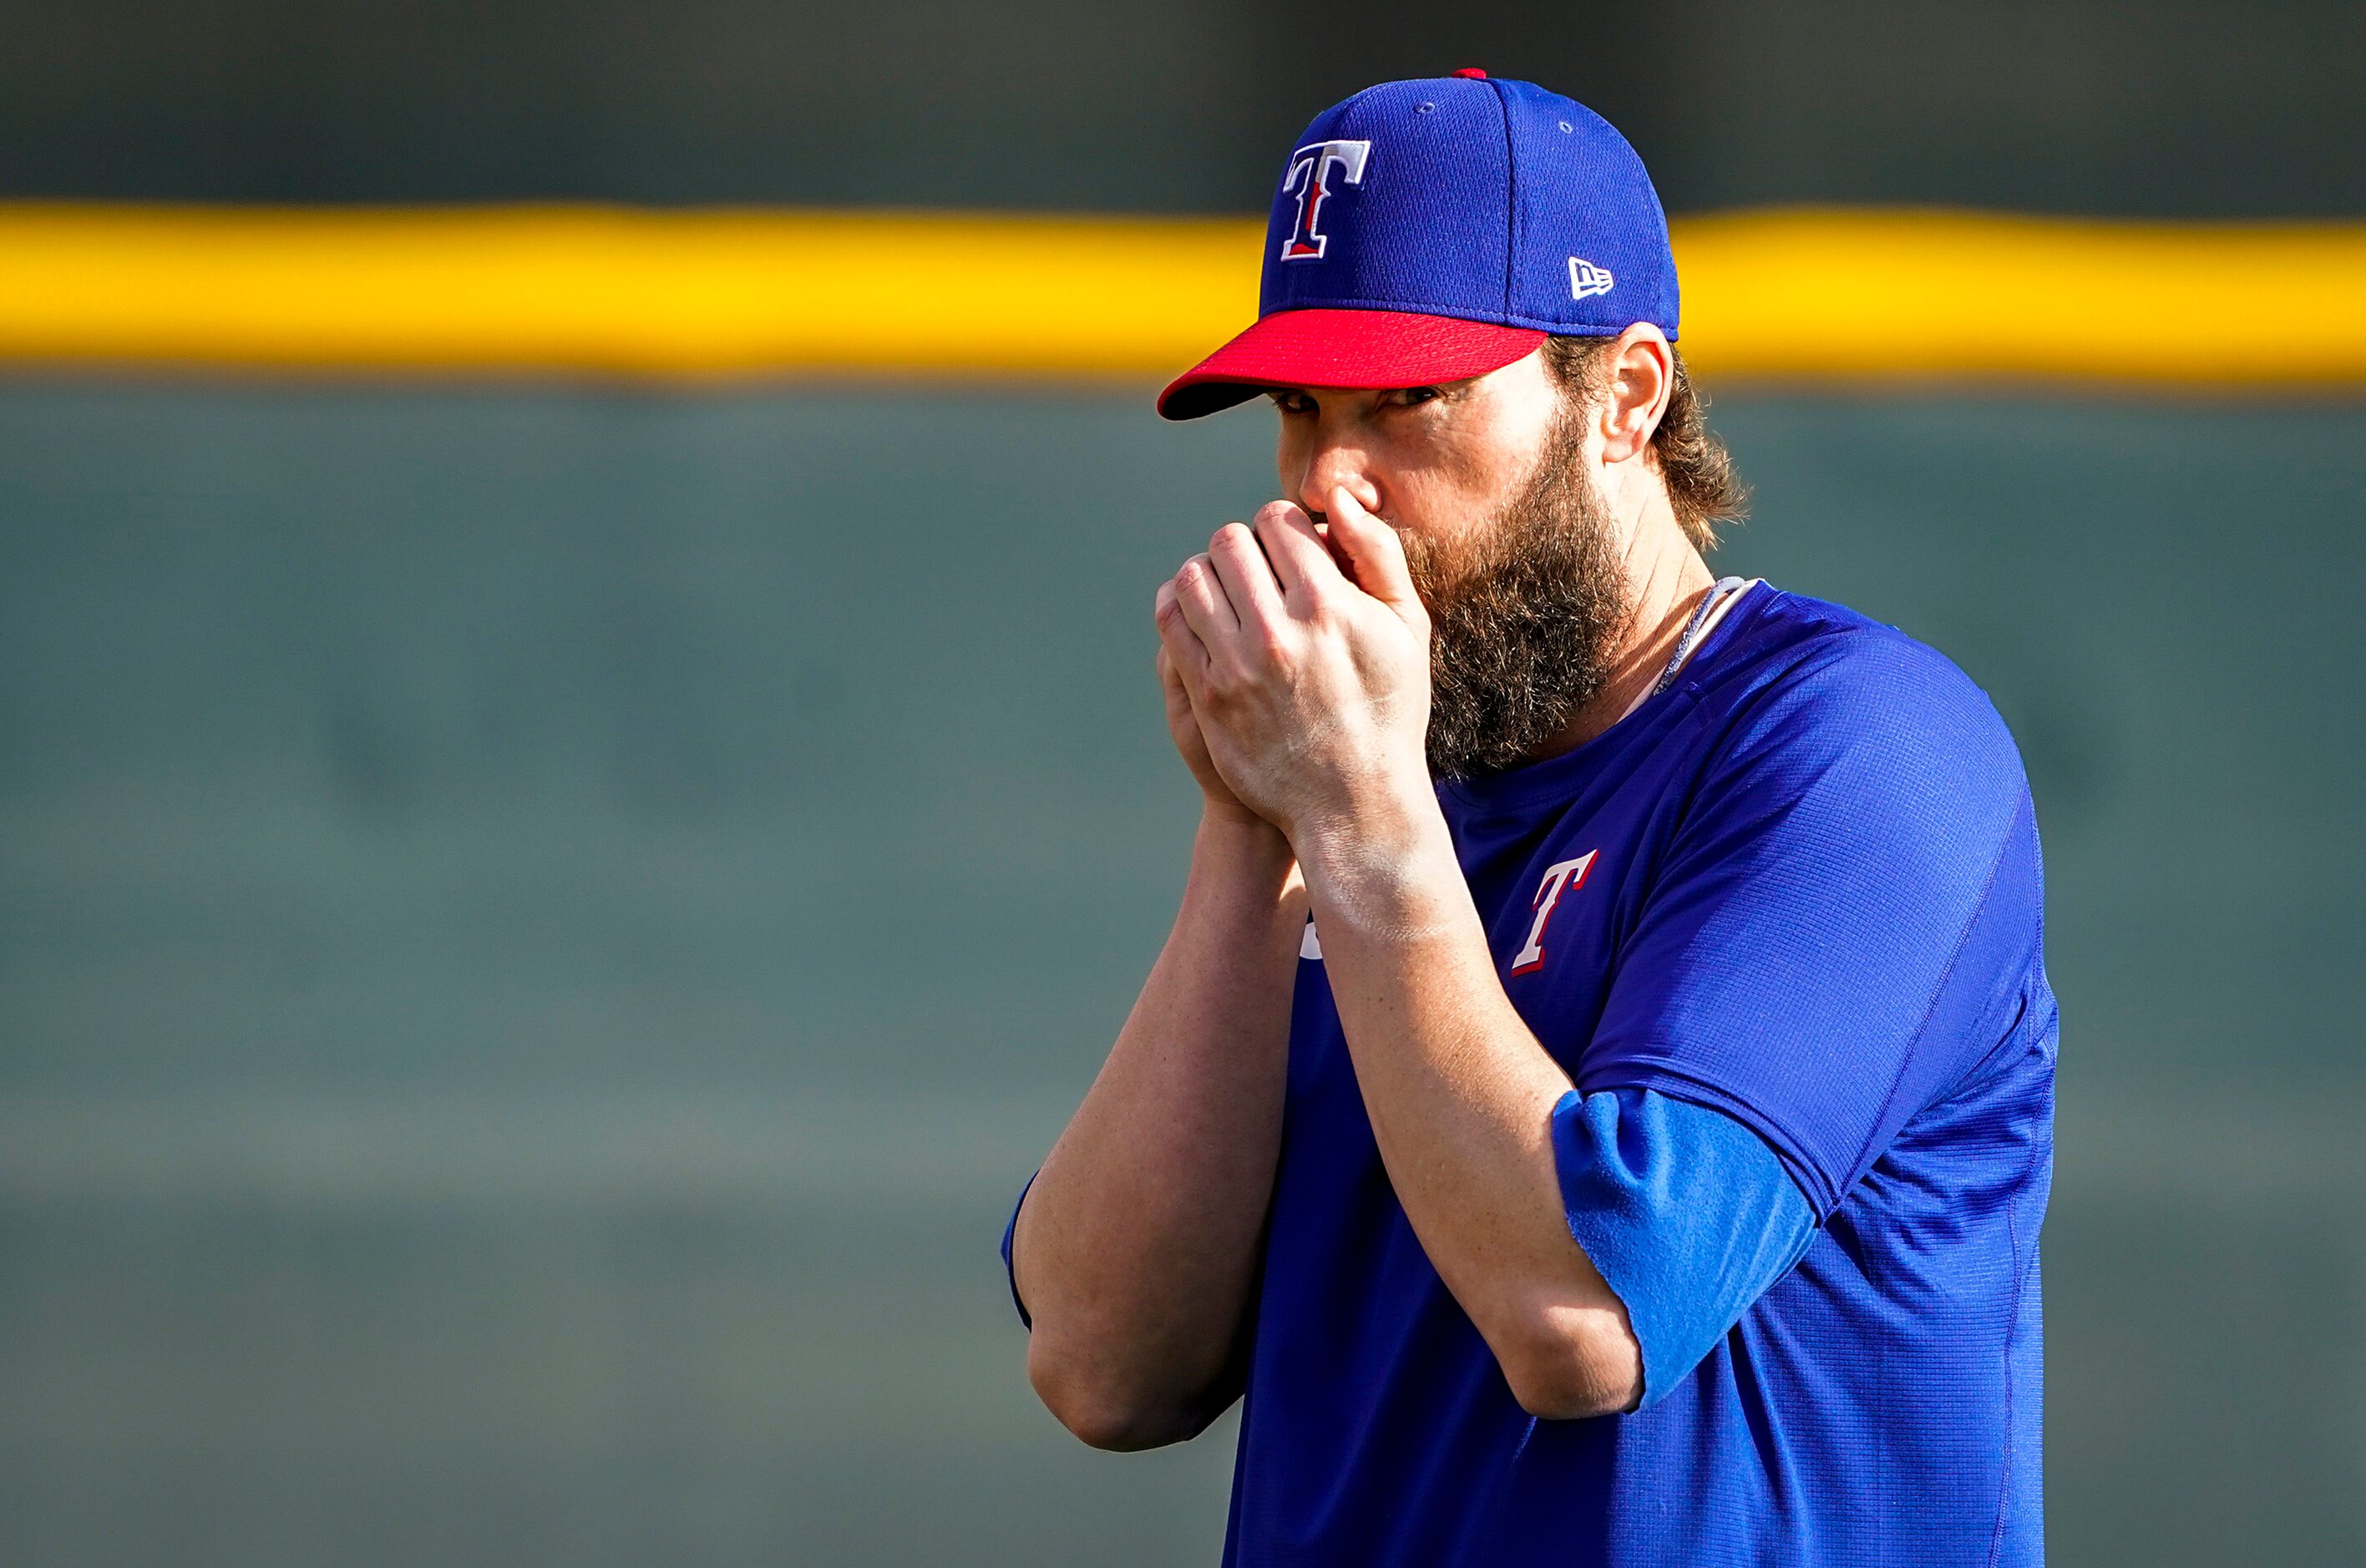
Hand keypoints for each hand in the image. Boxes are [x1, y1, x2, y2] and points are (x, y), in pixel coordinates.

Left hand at [1153, 488, 1433, 846]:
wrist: (1354, 801)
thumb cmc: (1389, 707)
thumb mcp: (1407, 626)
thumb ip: (1377, 552)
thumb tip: (1336, 497)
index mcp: (1330, 604)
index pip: (1277, 521)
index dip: (1282, 527)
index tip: (1289, 549)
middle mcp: (1279, 631)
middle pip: (1230, 542)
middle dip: (1244, 546)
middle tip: (1258, 569)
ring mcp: (1237, 666)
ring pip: (1193, 576)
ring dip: (1209, 573)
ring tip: (1230, 591)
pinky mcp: (1208, 696)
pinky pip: (1172, 622)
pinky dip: (1180, 605)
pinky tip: (1203, 615)